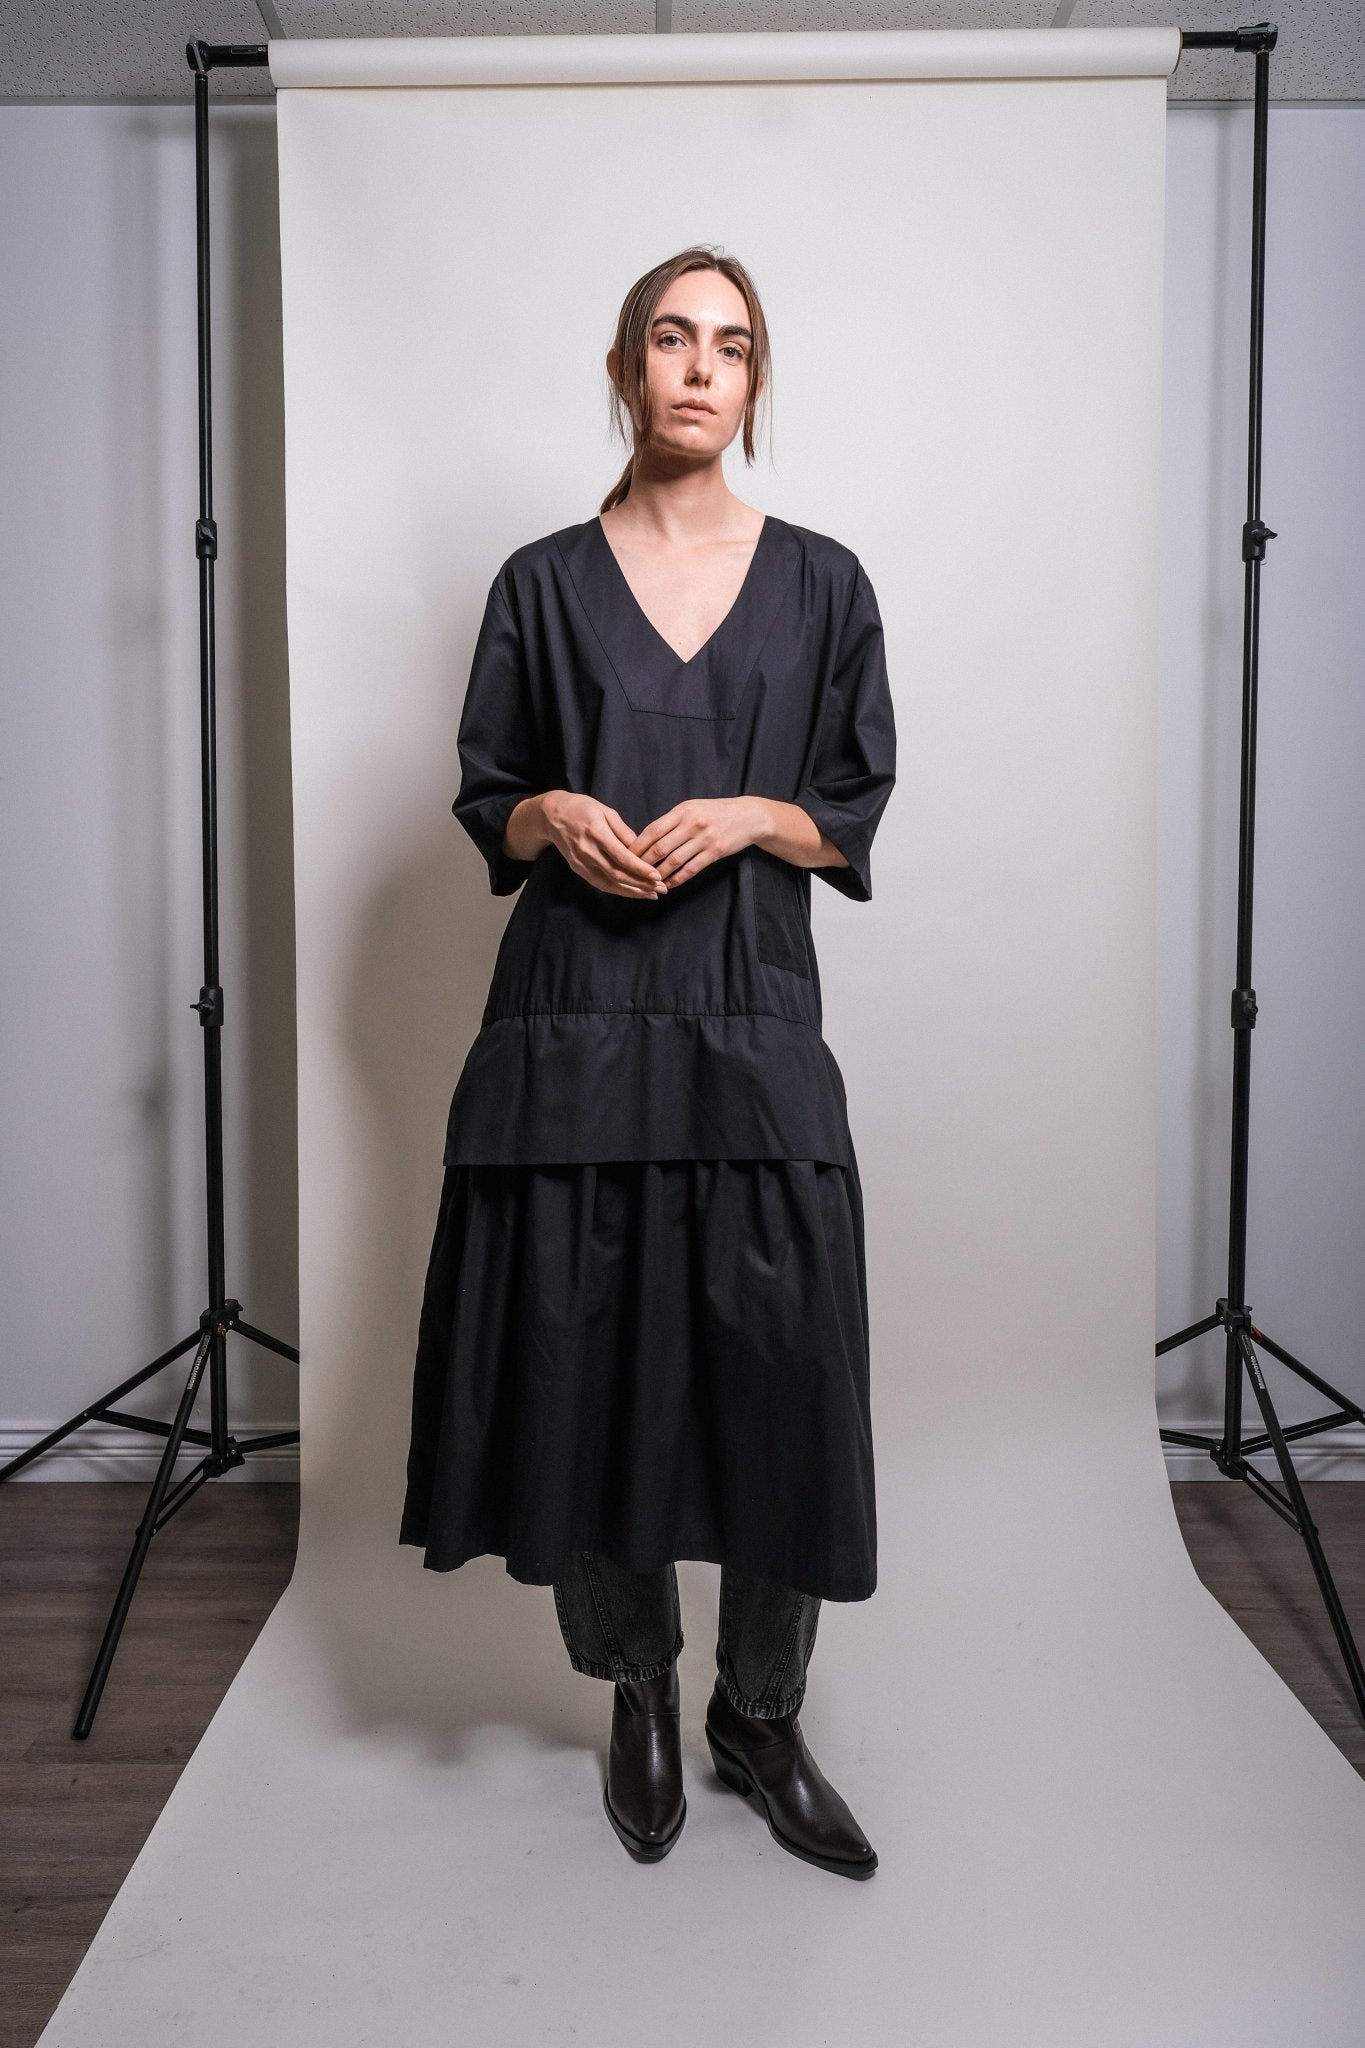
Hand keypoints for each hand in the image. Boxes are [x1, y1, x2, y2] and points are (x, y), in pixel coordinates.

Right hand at [538, 791, 667, 898]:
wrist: (551, 816)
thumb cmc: (582, 808)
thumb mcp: (605, 811)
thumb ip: (623, 831)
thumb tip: (640, 848)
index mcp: (596, 832)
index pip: (621, 856)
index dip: (639, 868)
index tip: (656, 875)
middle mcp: (587, 850)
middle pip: (616, 874)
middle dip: (641, 884)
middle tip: (661, 889)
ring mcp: (580, 862)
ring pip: (609, 883)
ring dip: (632, 891)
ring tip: (651, 894)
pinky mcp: (578, 869)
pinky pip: (600, 884)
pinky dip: (618, 890)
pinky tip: (633, 892)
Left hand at [631, 797, 773, 888]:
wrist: (748, 816)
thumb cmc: (716, 812)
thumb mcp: (693, 807)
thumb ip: (672, 821)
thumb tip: (647, 838)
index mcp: (683, 810)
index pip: (653, 830)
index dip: (638, 846)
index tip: (626, 856)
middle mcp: (692, 823)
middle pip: (660, 848)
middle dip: (644, 863)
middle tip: (633, 874)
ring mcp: (704, 838)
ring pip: (674, 861)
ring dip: (659, 874)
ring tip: (649, 883)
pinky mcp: (715, 852)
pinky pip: (691, 869)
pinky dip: (678, 879)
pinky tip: (670, 885)